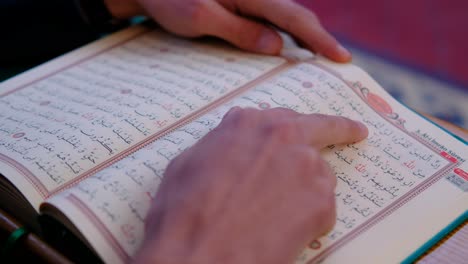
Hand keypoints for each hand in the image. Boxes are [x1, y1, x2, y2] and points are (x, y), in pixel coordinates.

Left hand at [104, 0, 351, 61]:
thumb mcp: (202, 18)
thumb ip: (240, 30)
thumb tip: (278, 46)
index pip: (294, 17)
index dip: (319, 38)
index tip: (341, 57)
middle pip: (296, 16)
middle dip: (319, 39)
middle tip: (340, 62)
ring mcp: (248, 0)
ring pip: (285, 20)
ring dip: (303, 39)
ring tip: (321, 61)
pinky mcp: (240, 8)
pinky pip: (270, 22)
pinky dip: (284, 37)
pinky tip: (288, 52)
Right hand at [134, 108, 367, 263]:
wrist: (200, 255)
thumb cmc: (184, 213)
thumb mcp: (188, 163)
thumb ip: (220, 145)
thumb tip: (231, 145)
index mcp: (247, 124)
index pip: (279, 117)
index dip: (289, 127)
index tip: (305, 127)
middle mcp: (282, 136)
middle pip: (320, 126)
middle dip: (339, 129)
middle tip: (355, 132)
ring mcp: (306, 166)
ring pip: (319, 171)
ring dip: (308, 185)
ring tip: (281, 211)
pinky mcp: (322, 200)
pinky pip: (322, 204)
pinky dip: (310, 215)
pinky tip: (284, 229)